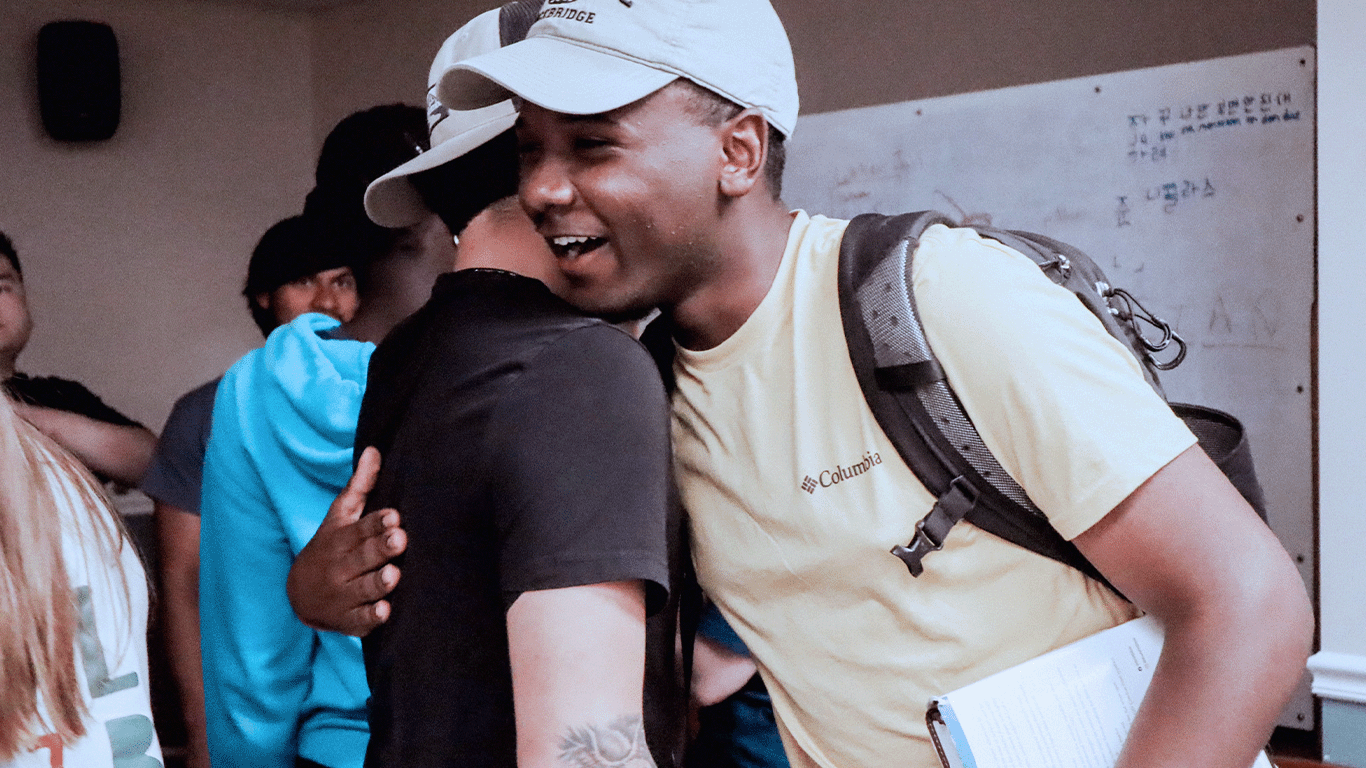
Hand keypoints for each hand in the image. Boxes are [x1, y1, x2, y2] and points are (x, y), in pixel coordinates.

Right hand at [286, 447, 406, 635]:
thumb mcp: (340, 516)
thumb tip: (375, 449)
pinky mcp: (349, 620)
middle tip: (400, 540)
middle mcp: (341, 567)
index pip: (360, 529)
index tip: (394, 516)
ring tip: (393, 575)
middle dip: (381, 549)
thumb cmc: (332, 546)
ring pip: (364, 589)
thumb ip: (360, 486)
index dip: (376, 523)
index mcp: (341, 540)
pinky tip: (384, 612)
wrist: (299, 594)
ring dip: (379, 583)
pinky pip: (360, 621)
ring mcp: (343, 595)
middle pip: (364, 557)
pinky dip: (371, 618)